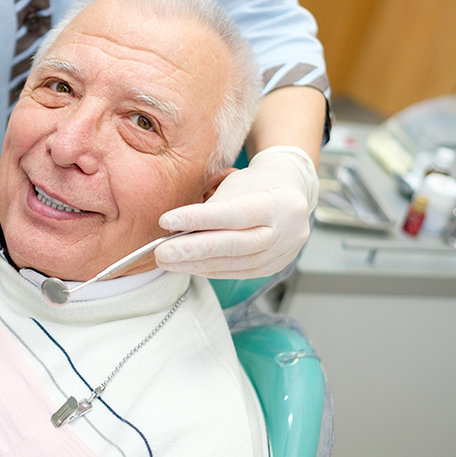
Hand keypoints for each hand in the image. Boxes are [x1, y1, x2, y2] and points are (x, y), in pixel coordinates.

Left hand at [154, 146, 317, 278]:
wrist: (292, 193)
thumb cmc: (259, 184)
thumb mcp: (238, 184)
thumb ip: (213, 207)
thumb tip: (177, 229)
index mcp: (279, 202)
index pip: (235, 213)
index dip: (199, 219)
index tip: (167, 221)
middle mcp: (285, 231)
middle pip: (235, 244)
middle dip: (194, 250)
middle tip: (163, 252)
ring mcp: (281, 253)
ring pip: (234, 263)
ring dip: (196, 264)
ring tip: (168, 260)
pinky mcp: (272, 267)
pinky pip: (237, 272)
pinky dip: (210, 270)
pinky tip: (188, 266)